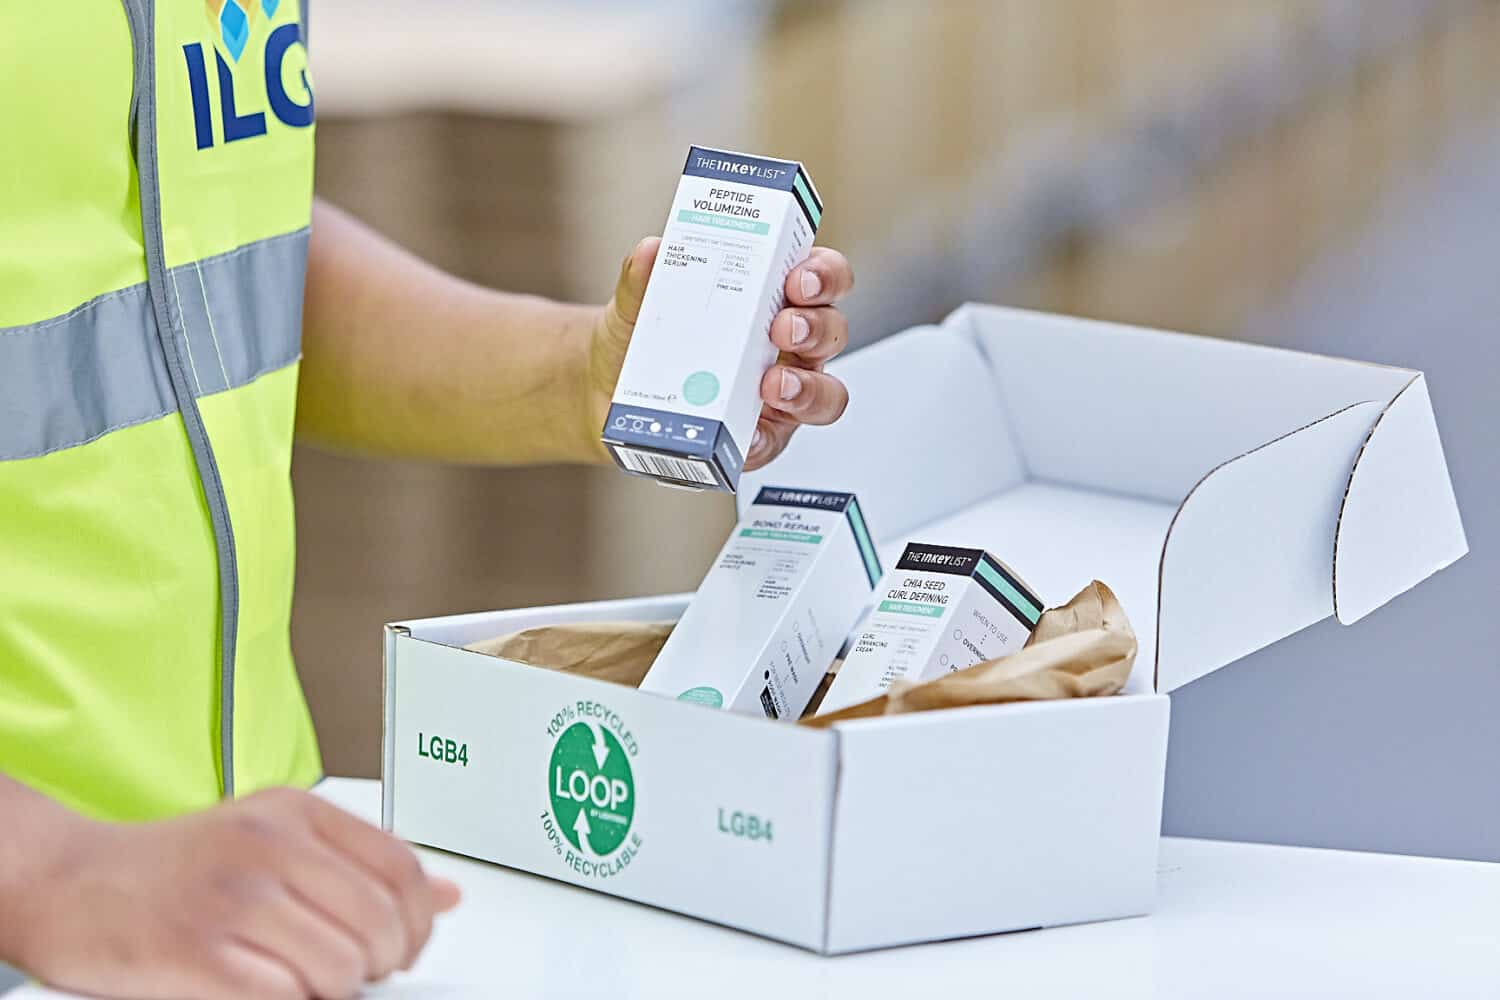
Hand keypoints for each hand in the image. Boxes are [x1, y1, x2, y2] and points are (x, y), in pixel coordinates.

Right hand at [5, 787, 459, 998]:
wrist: (72, 882)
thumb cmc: (174, 866)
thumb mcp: (274, 838)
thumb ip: (359, 863)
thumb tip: (447, 896)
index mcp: (297, 813)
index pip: (401, 869)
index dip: (417, 921)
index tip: (404, 946)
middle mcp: (271, 846)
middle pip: (380, 924)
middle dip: (381, 964)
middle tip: (355, 972)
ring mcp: (237, 899)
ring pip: (341, 967)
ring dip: (335, 989)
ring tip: (304, 981)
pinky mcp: (202, 953)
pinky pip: (288, 997)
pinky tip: (270, 988)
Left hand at [589, 238, 854, 469]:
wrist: (609, 394)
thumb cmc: (643, 339)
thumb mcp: (637, 305)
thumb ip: (643, 279)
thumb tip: (651, 252)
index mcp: (772, 298)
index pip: (821, 276)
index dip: (823, 274)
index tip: (799, 277)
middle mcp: (789, 346)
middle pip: (831, 330)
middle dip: (814, 326)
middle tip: (782, 328)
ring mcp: (782, 395)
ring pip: (826, 392)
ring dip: (807, 387)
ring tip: (773, 385)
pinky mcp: (762, 439)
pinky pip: (777, 442)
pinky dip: (763, 438)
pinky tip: (745, 435)